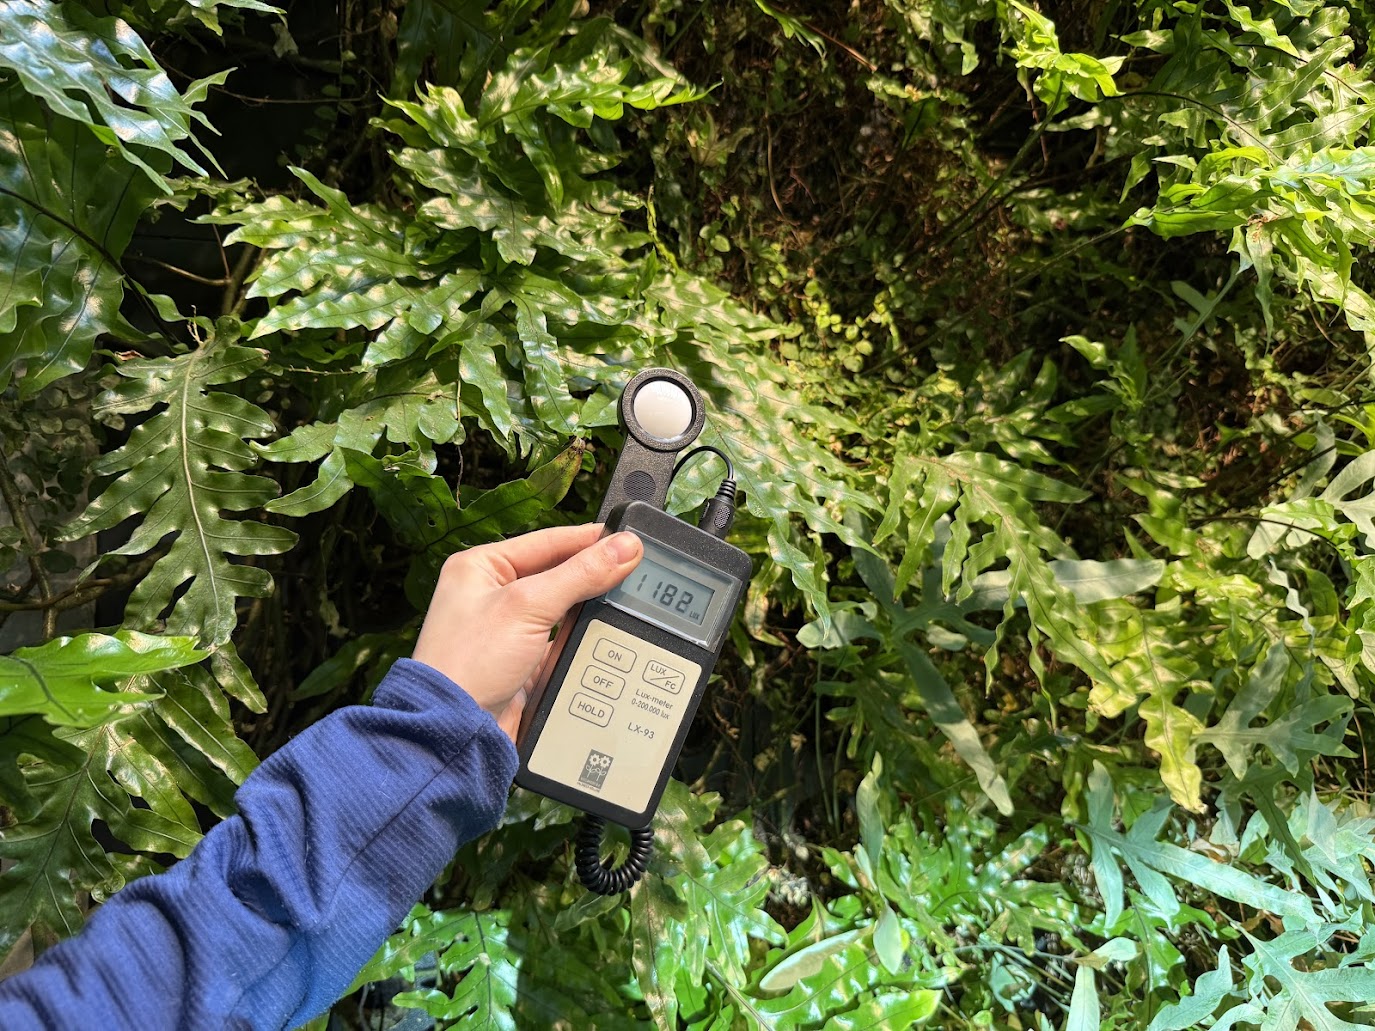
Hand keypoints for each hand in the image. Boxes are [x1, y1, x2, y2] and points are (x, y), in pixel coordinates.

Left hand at [412, 524, 643, 740]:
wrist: (456, 731)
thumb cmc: (470, 662)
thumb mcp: (529, 606)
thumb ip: (581, 574)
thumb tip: (625, 547)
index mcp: (481, 566)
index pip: (547, 541)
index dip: (590, 539)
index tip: (630, 539)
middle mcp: (492, 594)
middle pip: (557, 573)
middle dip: (594, 574)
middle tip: (637, 569)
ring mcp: (508, 630)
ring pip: (563, 608)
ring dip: (591, 607)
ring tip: (629, 598)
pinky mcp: (523, 661)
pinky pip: (562, 640)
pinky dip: (584, 638)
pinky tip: (608, 634)